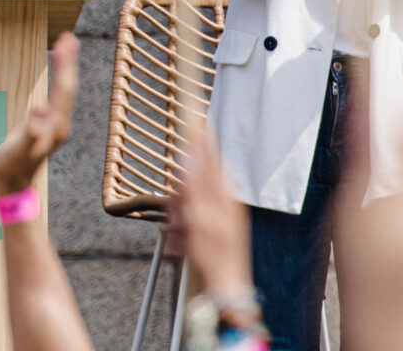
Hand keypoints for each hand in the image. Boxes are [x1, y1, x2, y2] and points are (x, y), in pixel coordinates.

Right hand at [0, 32, 78, 196]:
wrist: (13, 187)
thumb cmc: (11, 168)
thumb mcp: (17, 151)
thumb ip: (29, 134)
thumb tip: (40, 113)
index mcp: (55, 127)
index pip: (63, 90)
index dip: (65, 65)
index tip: (65, 42)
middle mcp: (60, 125)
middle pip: (68, 88)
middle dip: (69, 61)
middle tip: (68, 36)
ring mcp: (56, 126)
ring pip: (66, 92)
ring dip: (66, 68)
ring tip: (65, 47)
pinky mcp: (50, 126)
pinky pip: (58, 96)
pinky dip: (59, 79)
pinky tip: (57, 73)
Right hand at [165, 135, 250, 298]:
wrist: (224, 288)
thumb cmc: (214, 257)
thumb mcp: (199, 219)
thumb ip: (193, 187)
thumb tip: (189, 159)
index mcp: (223, 191)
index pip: (209, 153)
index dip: (199, 134)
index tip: (193, 114)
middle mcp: (221, 198)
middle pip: (190, 179)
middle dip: (178, 196)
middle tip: (179, 218)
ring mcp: (216, 213)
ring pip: (185, 200)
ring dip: (177, 217)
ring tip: (182, 237)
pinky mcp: (209, 227)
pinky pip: (187, 219)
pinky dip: (181, 229)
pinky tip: (184, 244)